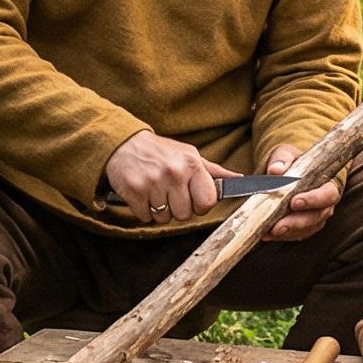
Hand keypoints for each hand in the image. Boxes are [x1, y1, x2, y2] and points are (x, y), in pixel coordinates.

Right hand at [103, 129, 221, 224]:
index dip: (200, 205)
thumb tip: (239, 179)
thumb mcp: (189, 155)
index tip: (192, 198)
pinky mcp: (134, 191)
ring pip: (164, 218)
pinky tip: (142, 194)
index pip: (207, 202)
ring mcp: (153, 182)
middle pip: (185, 214)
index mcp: (192, 164)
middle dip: (177, 208)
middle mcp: (174, 172)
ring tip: (154, 191)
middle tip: (168, 192)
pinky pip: (145, 218)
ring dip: (159, 210)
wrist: (124, 143)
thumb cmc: (161, 152)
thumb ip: (214, 171)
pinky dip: (143, 211)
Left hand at [260, 145, 342, 241]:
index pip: (328, 194)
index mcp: (328, 184)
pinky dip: (281, 236)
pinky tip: (266, 235)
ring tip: (269, 232)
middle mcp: (325, 204)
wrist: (289, 172)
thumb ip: (282, 159)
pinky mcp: (304, 228)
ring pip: (306, 229)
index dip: (314, 199)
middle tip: (278, 226)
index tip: (294, 202)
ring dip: (288, 232)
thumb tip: (275, 170)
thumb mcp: (287, 154)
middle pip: (317, 216)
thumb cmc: (293, 162)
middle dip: (297, 222)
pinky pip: (296, 235)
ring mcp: (315, 218)